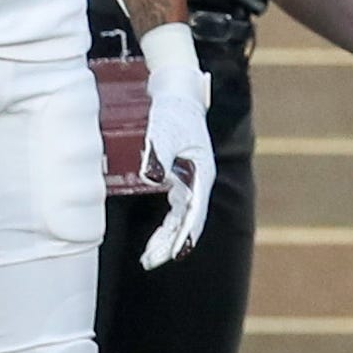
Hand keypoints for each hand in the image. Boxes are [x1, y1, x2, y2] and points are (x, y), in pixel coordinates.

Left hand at [134, 23, 218, 267]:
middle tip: (152, 262)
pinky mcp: (181, 175)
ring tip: (151, 256)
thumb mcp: (165, 130)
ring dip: (168, 237)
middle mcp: (199, 180)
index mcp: (201, 173)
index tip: (173, 255)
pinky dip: (167, 224)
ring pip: (182, 217)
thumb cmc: (174, 110)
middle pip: (188, 220)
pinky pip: (177, 208)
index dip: (183, 236)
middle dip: (171, 243)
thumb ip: (158, 154)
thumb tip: (153, 178)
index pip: (194, 213)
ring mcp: (191, 179)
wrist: (178, 91)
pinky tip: (156, 235)